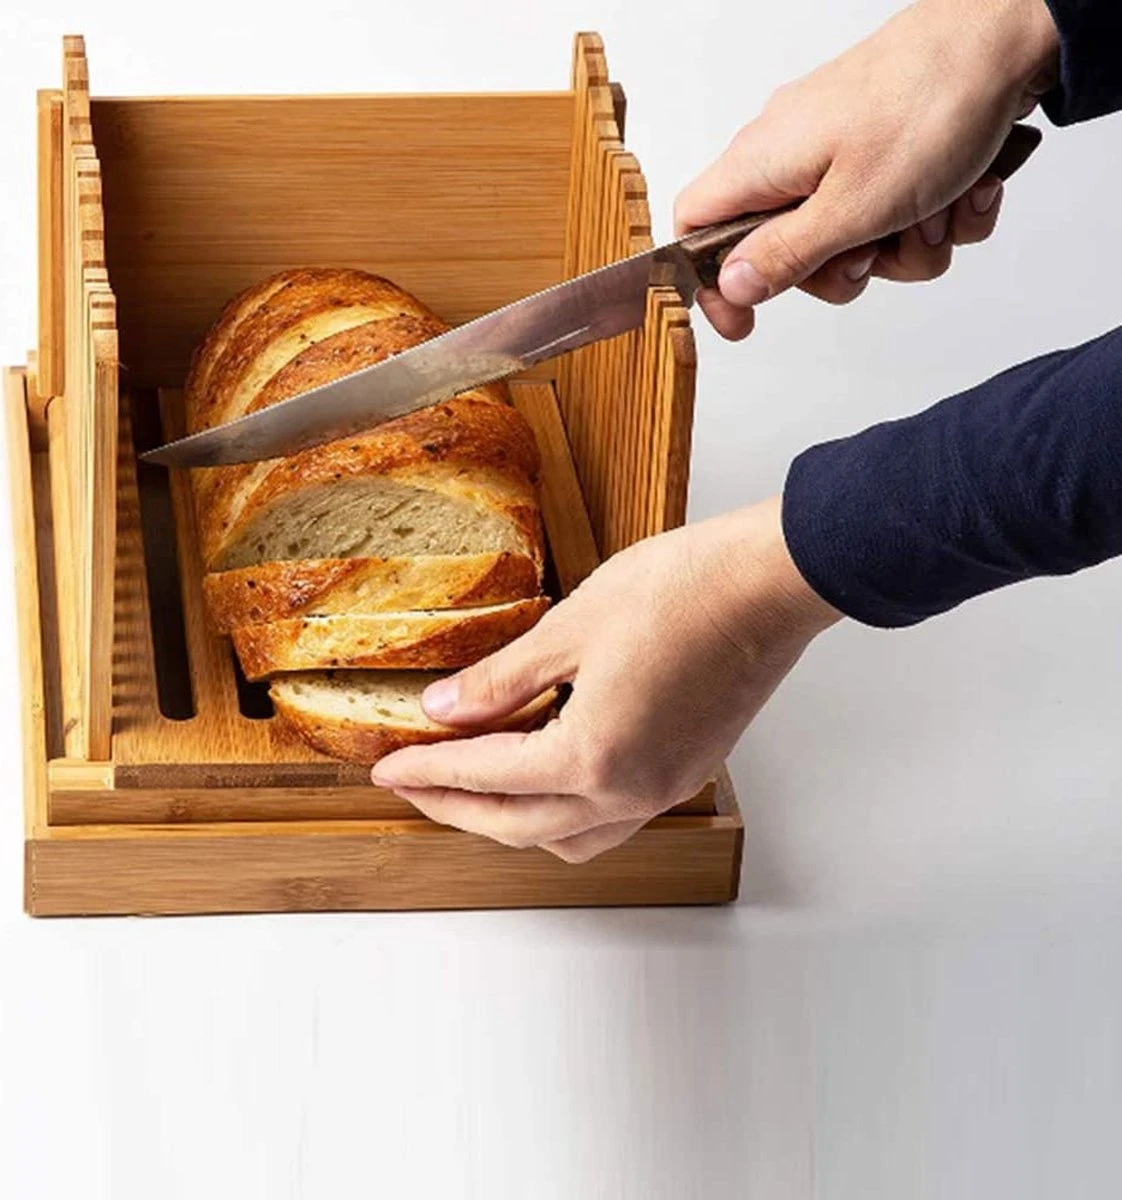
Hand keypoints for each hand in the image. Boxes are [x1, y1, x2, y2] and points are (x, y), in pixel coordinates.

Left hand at [371, 498, 839, 861]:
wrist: (769, 584)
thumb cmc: (684, 592)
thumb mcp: (570, 625)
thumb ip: (501, 679)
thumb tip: (445, 709)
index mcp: (593, 756)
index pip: (486, 776)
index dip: (428, 771)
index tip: (390, 768)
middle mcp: (631, 791)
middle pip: (521, 828)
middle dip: (457, 808)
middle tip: (414, 784)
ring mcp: (665, 788)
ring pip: (569, 837)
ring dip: (513, 820)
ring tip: (473, 785)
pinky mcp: (688, 771)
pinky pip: (610, 818)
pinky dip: (562, 808)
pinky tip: (546, 770)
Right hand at [674, 0, 1059, 338]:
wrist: (1007, 37)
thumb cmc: (928, 105)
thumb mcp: (851, 207)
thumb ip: (785, 255)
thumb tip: (732, 285)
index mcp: (761, 162)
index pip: (694, 229)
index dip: (709, 283)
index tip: (743, 320)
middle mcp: (790, 153)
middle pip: (782, 250)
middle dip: (841, 270)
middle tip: (874, 254)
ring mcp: (839, 149)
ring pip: (851, 238)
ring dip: (904, 245)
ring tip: (936, 210)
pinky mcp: (885, 147)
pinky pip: (895, 212)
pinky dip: (934, 215)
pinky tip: (963, 191)